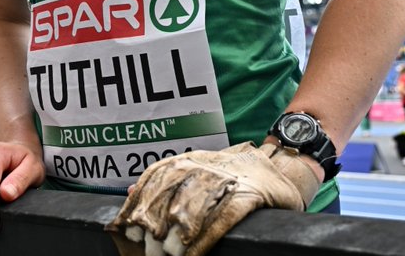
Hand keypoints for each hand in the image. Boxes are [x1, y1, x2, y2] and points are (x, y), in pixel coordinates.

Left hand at [106, 142, 320, 255]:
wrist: (278, 166)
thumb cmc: (232, 173)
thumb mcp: (197, 168)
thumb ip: (166, 179)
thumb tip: (130, 192)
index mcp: (190, 159)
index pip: (156, 177)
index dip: (140, 202)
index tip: (126, 225)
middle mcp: (205, 167)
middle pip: (171, 194)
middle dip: (155, 222)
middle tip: (146, 247)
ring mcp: (227, 182)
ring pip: (194, 207)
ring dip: (176, 234)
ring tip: (167, 254)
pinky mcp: (247, 197)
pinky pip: (221, 220)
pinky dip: (205, 239)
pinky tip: (193, 255)